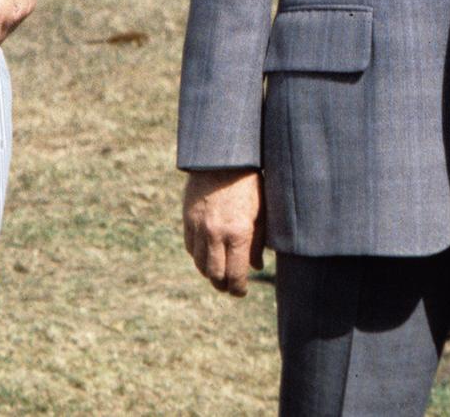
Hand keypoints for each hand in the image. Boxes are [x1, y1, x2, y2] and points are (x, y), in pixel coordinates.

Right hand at [183, 168, 265, 296]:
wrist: (223, 158)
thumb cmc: (250, 183)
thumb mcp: (262, 212)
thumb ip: (258, 242)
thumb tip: (257, 267)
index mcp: (239, 233)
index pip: (236, 274)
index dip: (238, 288)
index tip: (241, 292)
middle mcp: (216, 234)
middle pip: (215, 274)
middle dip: (223, 285)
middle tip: (229, 288)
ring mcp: (199, 227)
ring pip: (200, 263)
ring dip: (209, 273)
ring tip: (219, 274)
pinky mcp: (188, 219)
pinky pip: (190, 247)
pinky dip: (198, 256)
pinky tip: (208, 255)